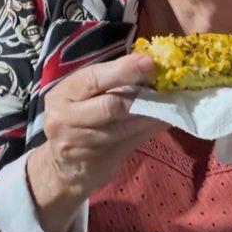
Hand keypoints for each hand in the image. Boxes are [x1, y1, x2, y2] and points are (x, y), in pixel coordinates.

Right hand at [33, 53, 164, 201]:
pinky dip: (148, 131)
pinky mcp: (92, 163)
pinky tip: (162, 122)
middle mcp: (63, 117)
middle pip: (109, 106)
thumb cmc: (78, 122)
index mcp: (63, 93)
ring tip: (170, 105)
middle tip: (164, 88)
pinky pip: (127, 143)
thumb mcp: (84, 98)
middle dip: (140, 96)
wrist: (61, 168)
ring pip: (121, 127)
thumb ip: (110, 83)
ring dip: (150, 115)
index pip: (91, 78)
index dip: (122, 70)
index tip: (149, 63)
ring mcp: (76, 143)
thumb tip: (148, 65)